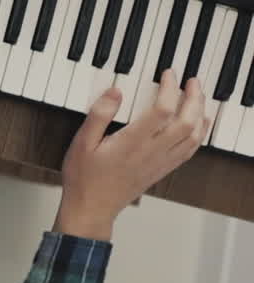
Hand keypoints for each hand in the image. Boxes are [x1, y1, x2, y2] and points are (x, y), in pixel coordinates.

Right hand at [56, 69, 209, 240]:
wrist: (91, 208)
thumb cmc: (84, 178)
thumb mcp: (81, 143)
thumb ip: (98, 115)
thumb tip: (114, 92)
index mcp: (132, 142)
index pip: (162, 110)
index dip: (170, 88)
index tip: (168, 74)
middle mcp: (152, 152)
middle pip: (187, 121)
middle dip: (194, 97)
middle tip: (191, 81)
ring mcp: (160, 162)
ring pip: (193, 136)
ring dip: (200, 113)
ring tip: (198, 97)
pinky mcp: (163, 170)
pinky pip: (190, 150)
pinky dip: (200, 133)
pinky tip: (198, 123)